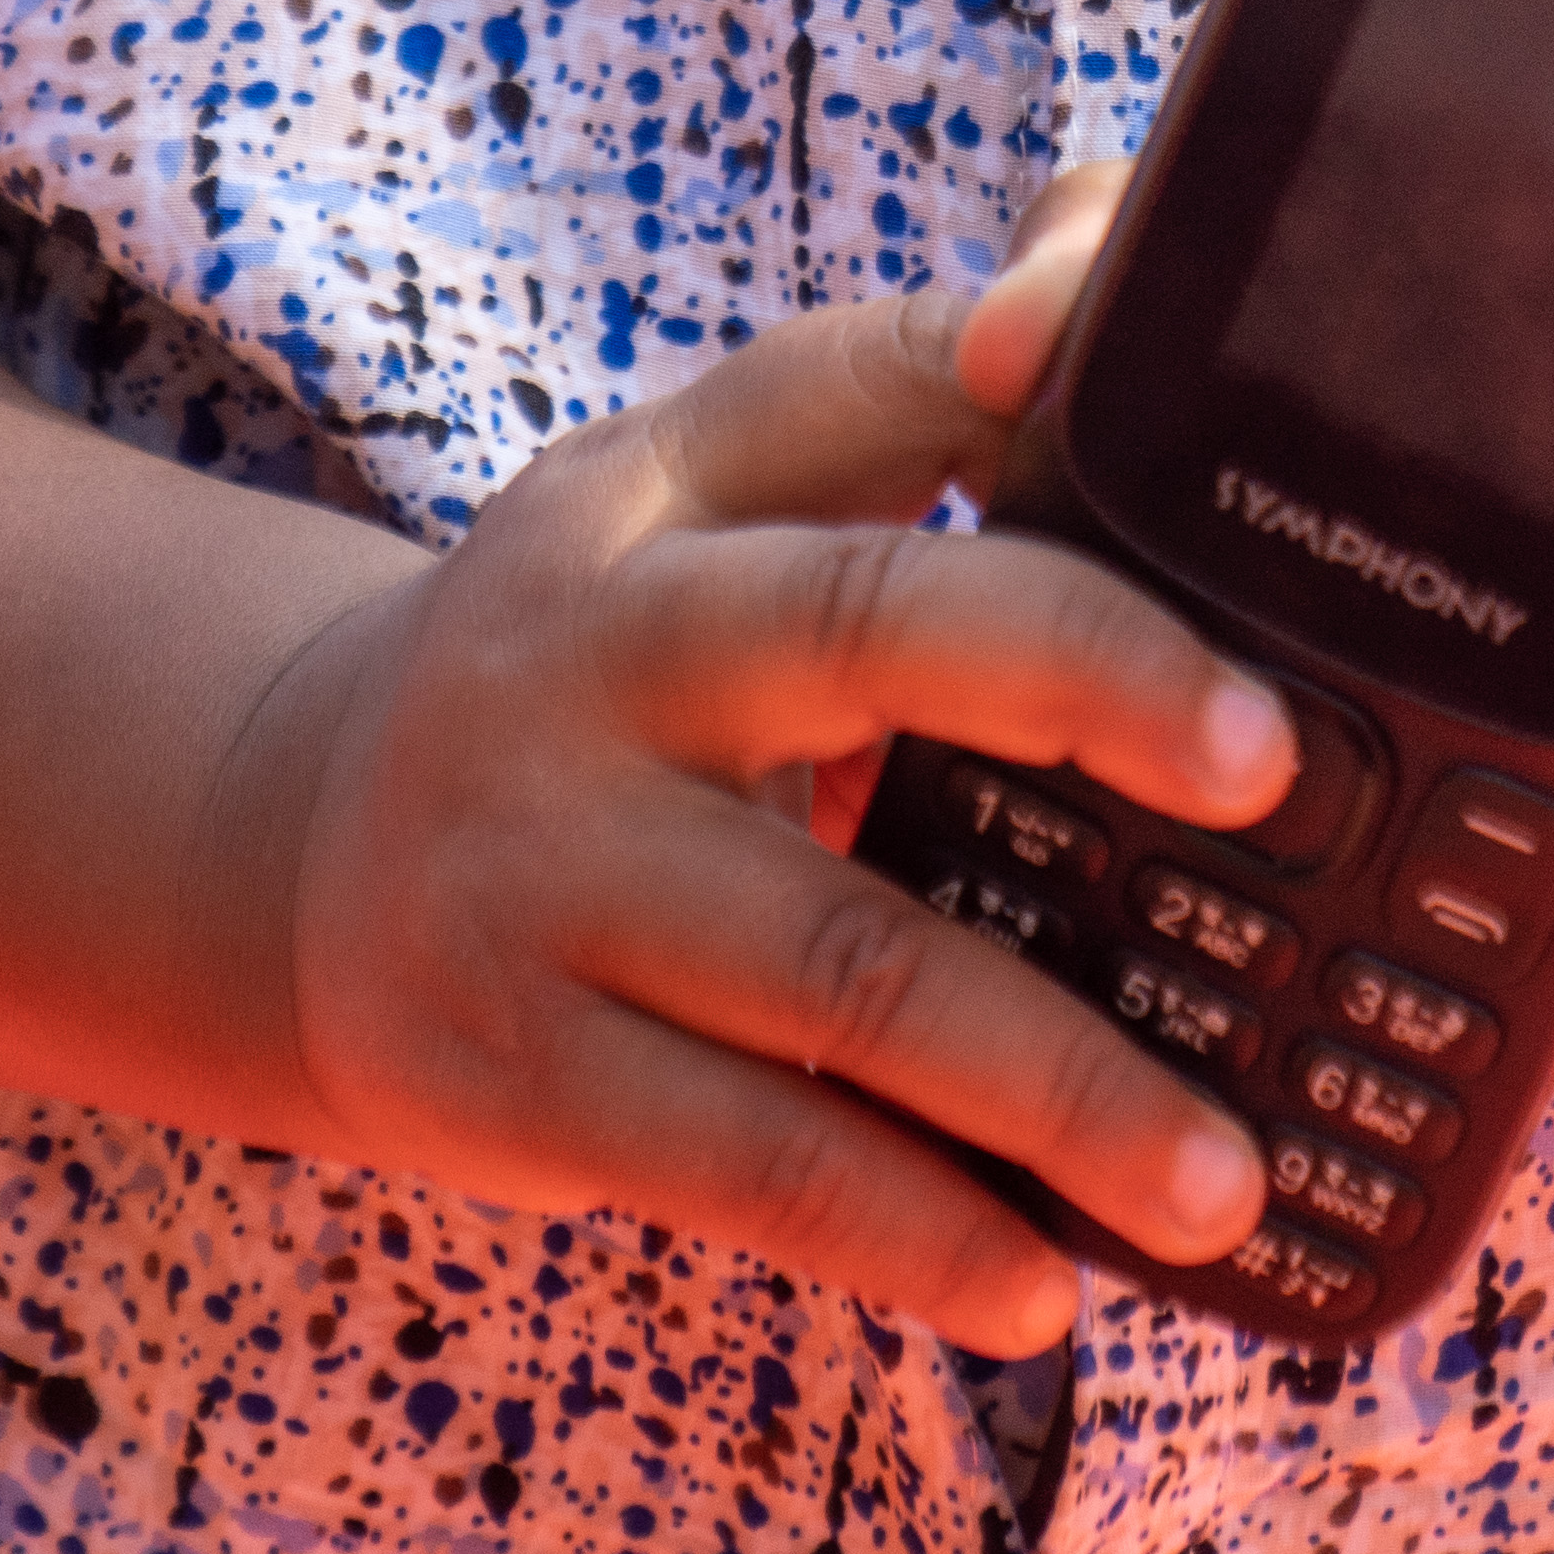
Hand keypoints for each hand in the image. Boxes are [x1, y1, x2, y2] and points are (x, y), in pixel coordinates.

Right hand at [241, 182, 1297, 1358]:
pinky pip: (747, 1161)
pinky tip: (1039, 1282)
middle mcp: (588, 649)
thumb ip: (918, 399)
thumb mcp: (708, 511)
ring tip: (1219, 1172)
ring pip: (840, 963)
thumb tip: (1111, 271)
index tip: (1115, 383)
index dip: (1000, 363)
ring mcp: (536, 866)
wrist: (281, 851)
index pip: (856, 380)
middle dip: (1080, 675)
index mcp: (661, 491)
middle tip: (1272, 766)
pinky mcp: (510, 1064)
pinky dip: (912, 1230)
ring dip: (1055, 1077)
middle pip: (858, 628)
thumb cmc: (603, 675)